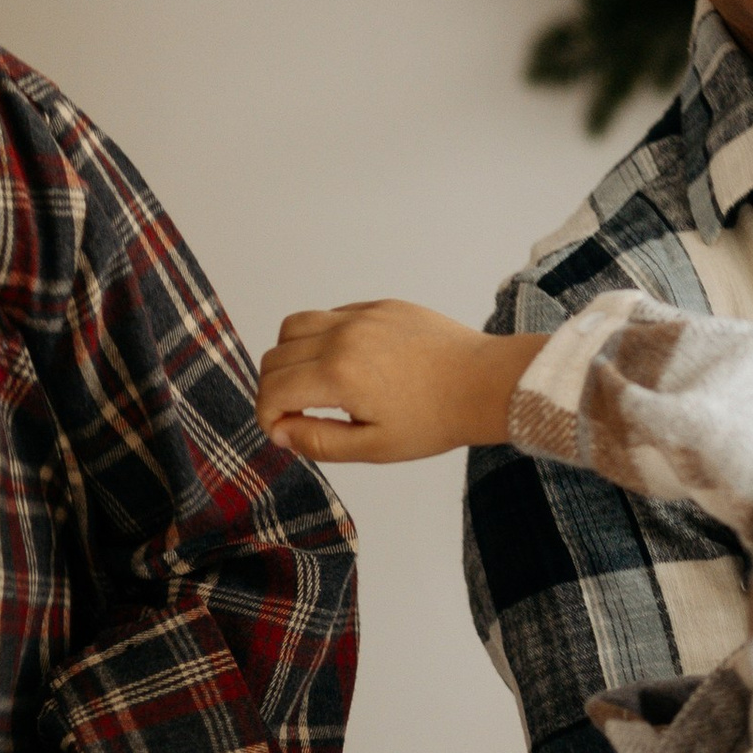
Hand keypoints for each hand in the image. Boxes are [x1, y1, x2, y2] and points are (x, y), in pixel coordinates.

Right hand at [258, 301, 536, 464]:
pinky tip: (346, 364)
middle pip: (276, 355)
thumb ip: (318, 441)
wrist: (485, 384)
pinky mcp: (380, 305)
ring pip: (295, 325)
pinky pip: (331, 314)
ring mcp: (362, 315)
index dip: (267, 415)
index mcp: (338, 374)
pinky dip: (322, 337)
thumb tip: (279, 432)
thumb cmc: (435, 420)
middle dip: (274, 388)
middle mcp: (343, 336)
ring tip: (314, 384)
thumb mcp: (374, 446)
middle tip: (294, 413)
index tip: (282, 431)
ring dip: (290, 355)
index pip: (273, 388)